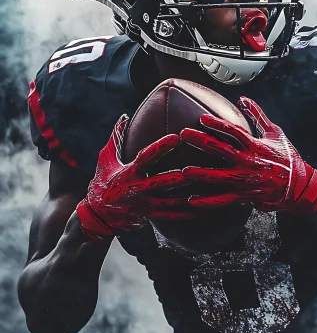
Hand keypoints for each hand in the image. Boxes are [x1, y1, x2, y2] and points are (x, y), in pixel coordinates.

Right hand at [76, 115, 189, 241]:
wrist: (97, 216)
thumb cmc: (102, 182)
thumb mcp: (105, 159)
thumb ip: (116, 137)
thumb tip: (125, 116)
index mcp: (128, 172)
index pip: (146, 157)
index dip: (161, 147)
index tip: (176, 137)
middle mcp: (136, 189)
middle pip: (159, 183)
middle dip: (175, 178)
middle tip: (191, 170)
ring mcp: (143, 205)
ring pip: (168, 202)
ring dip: (184, 198)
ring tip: (203, 192)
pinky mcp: (149, 217)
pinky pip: (169, 216)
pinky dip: (185, 214)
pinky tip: (200, 210)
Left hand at [180, 97, 316, 214]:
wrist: (299, 187)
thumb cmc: (287, 158)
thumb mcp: (275, 133)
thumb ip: (257, 115)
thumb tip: (242, 99)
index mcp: (256, 146)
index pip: (234, 131)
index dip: (217, 124)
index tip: (201, 118)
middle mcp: (250, 162)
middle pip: (222, 150)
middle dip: (201, 142)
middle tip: (183, 135)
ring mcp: (247, 180)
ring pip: (220, 176)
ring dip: (201, 173)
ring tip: (184, 170)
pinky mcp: (245, 196)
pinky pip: (223, 200)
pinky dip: (208, 201)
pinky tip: (192, 200)